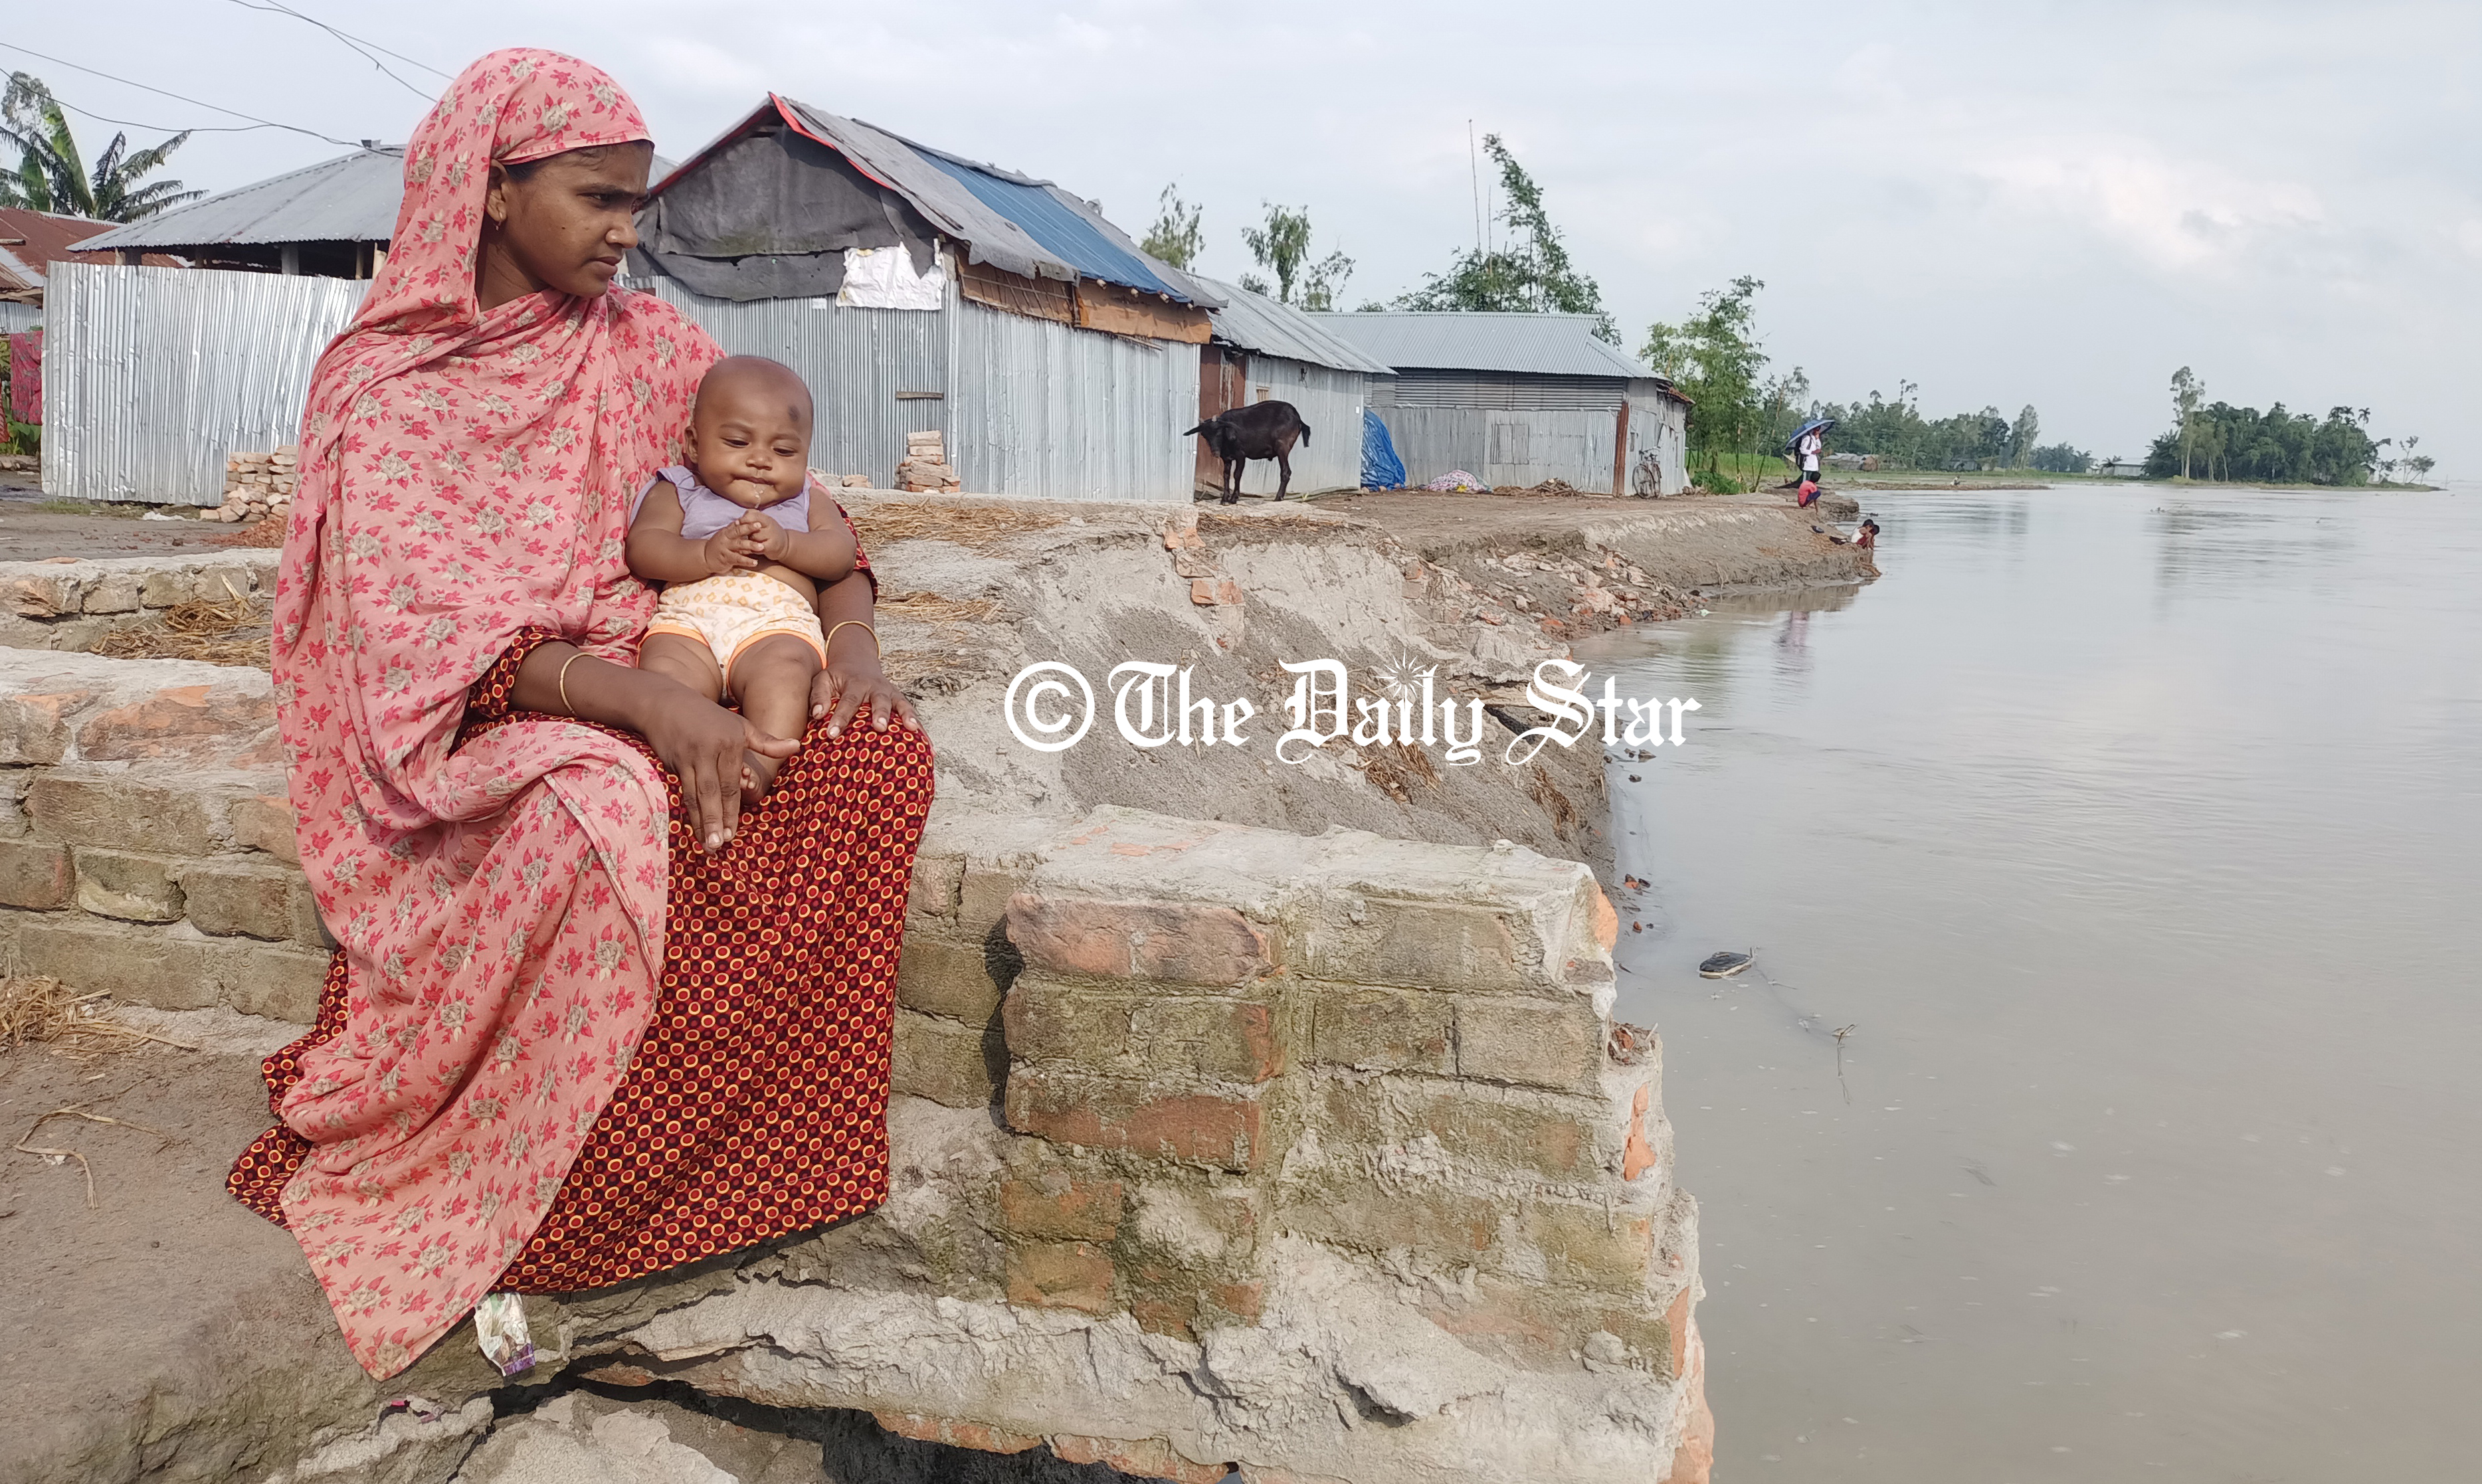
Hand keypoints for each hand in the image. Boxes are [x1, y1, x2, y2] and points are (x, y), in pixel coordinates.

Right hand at [638, 692, 799, 851]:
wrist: (665, 704)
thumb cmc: (709, 717)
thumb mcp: (741, 726)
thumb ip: (767, 742)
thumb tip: (797, 746)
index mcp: (730, 743)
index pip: (732, 783)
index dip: (731, 809)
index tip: (733, 833)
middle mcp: (709, 751)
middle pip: (713, 792)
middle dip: (716, 820)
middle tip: (719, 845)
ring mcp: (689, 758)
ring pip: (696, 795)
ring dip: (701, 822)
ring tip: (707, 845)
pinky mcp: (673, 764)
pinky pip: (683, 792)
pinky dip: (688, 812)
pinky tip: (693, 829)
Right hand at [700, 520, 763, 575]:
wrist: (705, 557)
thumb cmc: (719, 545)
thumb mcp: (725, 535)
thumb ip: (734, 528)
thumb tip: (743, 518)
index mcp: (726, 532)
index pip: (738, 526)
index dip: (747, 523)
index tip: (758, 521)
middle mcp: (726, 539)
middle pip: (738, 532)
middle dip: (749, 529)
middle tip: (760, 527)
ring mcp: (726, 549)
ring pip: (739, 546)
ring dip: (751, 546)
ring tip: (761, 547)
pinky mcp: (726, 559)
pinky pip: (738, 559)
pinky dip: (747, 561)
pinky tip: (755, 562)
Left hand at [741, 510, 787, 562]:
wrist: (784, 544)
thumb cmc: (769, 531)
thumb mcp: (763, 521)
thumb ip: (752, 517)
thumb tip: (740, 518)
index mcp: (767, 519)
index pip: (755, 515)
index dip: (745, 518)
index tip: (737, 522)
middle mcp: (770, 526)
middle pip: (753, 527)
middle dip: (746, 530)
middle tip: (742, 533)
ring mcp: (772, 537)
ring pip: (754, 537)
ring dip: (748, 540)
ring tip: (748, 542)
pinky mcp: (772, 547)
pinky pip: (758, 547)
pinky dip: (752, 548)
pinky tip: (750, 549)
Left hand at [811, 657, 919, 737]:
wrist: (858, 662)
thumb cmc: (838, 677)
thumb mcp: (823, 680)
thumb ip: (818, 696)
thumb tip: (817, 715)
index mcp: (855, 683)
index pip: (848, 702)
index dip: (840, 718)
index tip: (832, 735)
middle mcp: (876, 687)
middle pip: (879, 701)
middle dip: (880, 714)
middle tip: (879, 728)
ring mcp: (890, 693)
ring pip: (901, 704)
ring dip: (907, 716)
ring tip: (913, 729)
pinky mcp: (900, 700)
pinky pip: (911, 713)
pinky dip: (921, 728)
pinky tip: (928, 746)